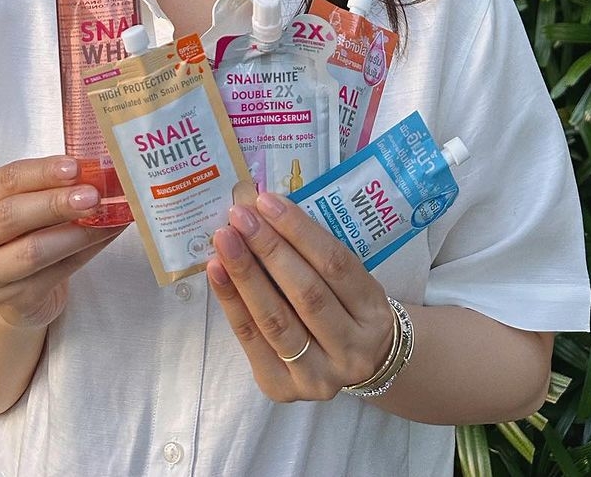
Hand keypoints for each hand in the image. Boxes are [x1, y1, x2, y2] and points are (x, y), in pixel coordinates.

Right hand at [0, 156, 122, 330]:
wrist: (16, 291)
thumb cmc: (23, 233)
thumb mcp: (25, 203)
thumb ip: (50, 186)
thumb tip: (98, 169)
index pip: (4, 181)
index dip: (41, 173)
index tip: (75, 167)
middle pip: (10, 216)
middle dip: (55, 203)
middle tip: (92, 194)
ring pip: (31, 251)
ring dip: (73, 232)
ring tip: (103, 217)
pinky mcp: (13, 301)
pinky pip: (54, 274)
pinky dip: (85, 252)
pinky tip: (104, 236)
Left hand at [206, 190, 392, 401]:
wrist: (355, 364)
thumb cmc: (344, 306)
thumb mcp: (347, 279)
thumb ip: (312, 249)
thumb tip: (260, 206)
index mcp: (374, 312)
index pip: (336, 264)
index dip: (299, 230)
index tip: (267, 201)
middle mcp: (352, 349)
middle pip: (306, 294)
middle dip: (268, 249)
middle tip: (239, 216)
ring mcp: (319, 376)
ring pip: (276, 321)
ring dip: (245, 275)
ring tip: (224, 240)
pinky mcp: (284, 389)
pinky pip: (252, 342)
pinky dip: (232, 303)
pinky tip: (217, 272)